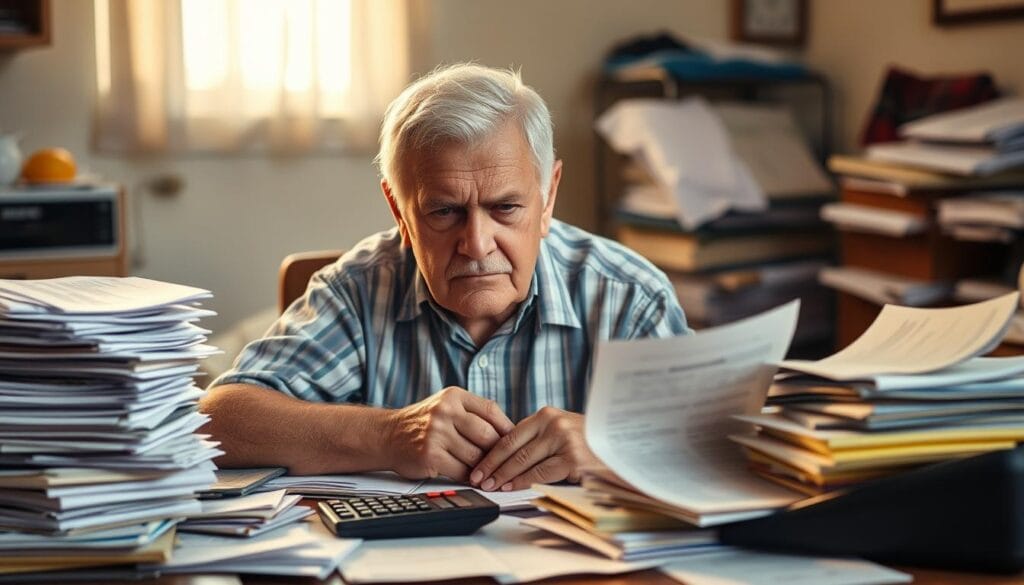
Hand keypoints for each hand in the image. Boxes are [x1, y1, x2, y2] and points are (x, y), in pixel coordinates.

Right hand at [383, 387, 513, 481]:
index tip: (515, 440)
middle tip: (503, 460)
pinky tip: (472, 478)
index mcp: (453, 396)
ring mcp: (436, 434)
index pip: (490, 410)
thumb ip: (473, 413)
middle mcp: (445, 412)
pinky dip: (470, 477)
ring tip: (489, 471)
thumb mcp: (446, 405)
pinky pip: (461, 471)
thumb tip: (508, 431)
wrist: (387, 435)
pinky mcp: (430, 456)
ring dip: (484, 467)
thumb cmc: (423, 423)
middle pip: (487, 435)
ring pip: (476, 456)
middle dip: (496, 451)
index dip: (506, 427)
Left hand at [469, 406, 599, 491]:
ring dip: (503, 476)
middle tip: (477, 479)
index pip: (509, 435)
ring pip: (524, 462)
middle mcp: (554, 424)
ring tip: (490, 486)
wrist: (618, 446)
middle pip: (513, 448)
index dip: (490, 453)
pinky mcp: (572, 459)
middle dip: (492, 466)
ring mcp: (564, 441)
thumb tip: (502, 456)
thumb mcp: (559, 430)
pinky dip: (522, 482)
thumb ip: (536, 437)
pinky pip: (540, 473)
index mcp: (546, 414)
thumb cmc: (585, 442)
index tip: (477, 466)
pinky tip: (511, 487)